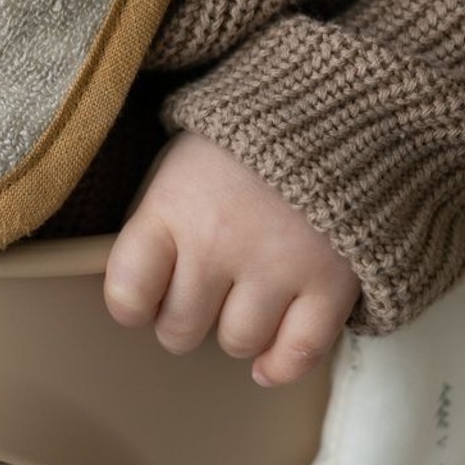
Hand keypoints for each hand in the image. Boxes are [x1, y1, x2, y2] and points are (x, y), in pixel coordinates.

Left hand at [103, 129, 359, 386]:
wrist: (336, 101)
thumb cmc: (247, 135)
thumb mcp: (183, 158)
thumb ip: (161, 217)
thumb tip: (140, 283)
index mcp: (173, 206)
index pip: (128, 293)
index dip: (133, 303)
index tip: (144, 296)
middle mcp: (219, 243)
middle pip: (180, 329)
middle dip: (184, 318)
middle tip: (200, 294)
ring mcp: (277, 266)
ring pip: (237, 342)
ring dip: (237, 330)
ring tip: (243, 299)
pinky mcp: (331, 282)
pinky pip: (298, 353)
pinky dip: (282, 364)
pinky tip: (269, 360)